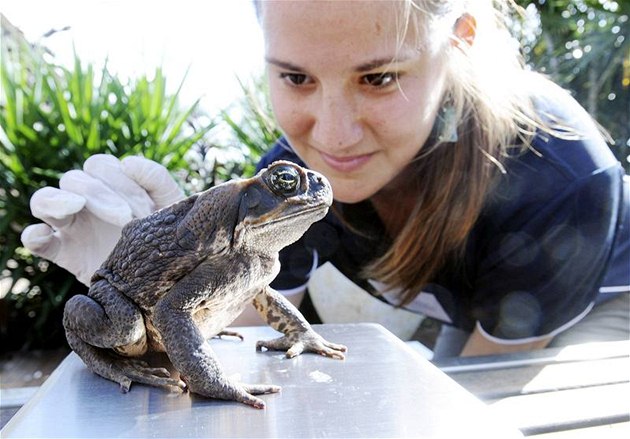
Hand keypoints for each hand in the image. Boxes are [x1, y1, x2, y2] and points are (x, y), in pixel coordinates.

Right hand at [21, 154, 183, 284]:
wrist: (167, 282)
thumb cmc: (172, 238)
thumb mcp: (173, 207)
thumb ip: (158, 179)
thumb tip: (128, 162)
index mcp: (114, 186)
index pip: (101, 166)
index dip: (119, 180)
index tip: (144, 207)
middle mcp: (89, 201)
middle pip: (74, 179)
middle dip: (99, 193)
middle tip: (126, 218)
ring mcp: (73, 226)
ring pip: (44, 198)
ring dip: (59, 199)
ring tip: (76, 206)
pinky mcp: (63, 252)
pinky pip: (34, 239)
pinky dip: (33, 235)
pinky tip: (46, 236)